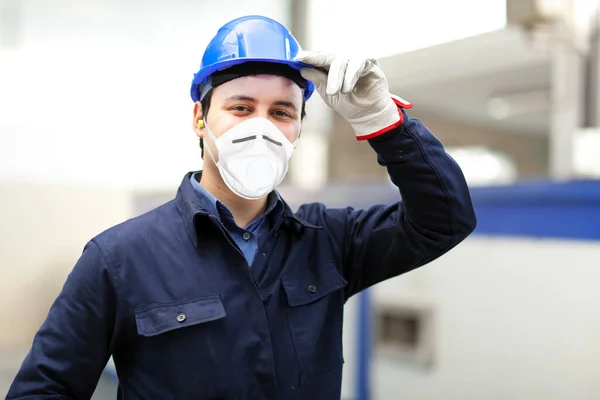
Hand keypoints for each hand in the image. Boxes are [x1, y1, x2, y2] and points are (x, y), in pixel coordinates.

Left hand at [296, 51, 411, 139]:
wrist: (366, 115)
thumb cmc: (347, 103)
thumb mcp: (328, 94)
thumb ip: (317, 80)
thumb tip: (303, 69)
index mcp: (330, 65)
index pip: (318, 57)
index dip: (309, 57)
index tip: (298, 58)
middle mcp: (343, 59)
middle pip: (329, 55)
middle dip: (321, 65)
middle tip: (311, 75)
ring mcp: (356, 59)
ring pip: (343, 59)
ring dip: (337, 76)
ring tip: (334, 92)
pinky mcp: (370, 62)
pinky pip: (359, 62)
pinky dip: (351, 75)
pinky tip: (347, 88)